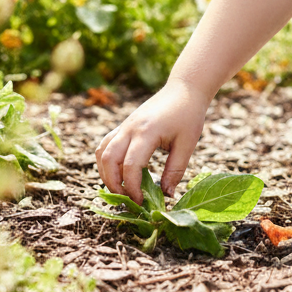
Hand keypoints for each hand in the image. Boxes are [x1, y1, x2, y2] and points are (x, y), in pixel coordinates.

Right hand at [95, 79, 210, 203]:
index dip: (133, 188)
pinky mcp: (124, 125)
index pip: (131, 166)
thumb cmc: (189, 114)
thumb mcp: (187, 144)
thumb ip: (175, 170)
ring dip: (106, 174)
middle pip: (109, 160)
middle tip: (128, 199)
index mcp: (147, 132)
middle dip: (113, 184)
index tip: (142, 202)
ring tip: (121, 189)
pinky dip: (107, 161)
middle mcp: (130, 128)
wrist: (185, 88)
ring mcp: (125, 125)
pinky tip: (119, 172)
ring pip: (102, 152)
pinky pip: (106, 144)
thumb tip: (167, 196)